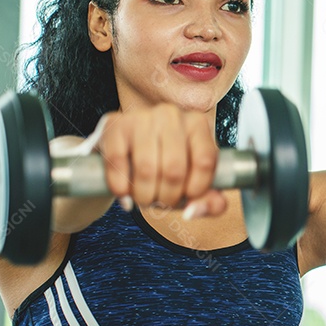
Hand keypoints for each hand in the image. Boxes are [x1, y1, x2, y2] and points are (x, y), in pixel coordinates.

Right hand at [84, 104, 227, 217]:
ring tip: (144, 199)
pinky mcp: (116, 125)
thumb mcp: (193, 184)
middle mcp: (172, 115)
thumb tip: (193, 211)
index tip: (187, 198)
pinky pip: (118, 163)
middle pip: (174, 170)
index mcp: (198, 124)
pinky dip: (121, 187)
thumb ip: (209, 202)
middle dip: (167, 198)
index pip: (205, 162)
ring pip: (147, 169)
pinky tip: (124, 193)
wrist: (126, 151)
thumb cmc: (166, 168)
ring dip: (144, 196)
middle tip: (161, 203)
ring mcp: (142, 117)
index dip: (196, 190)